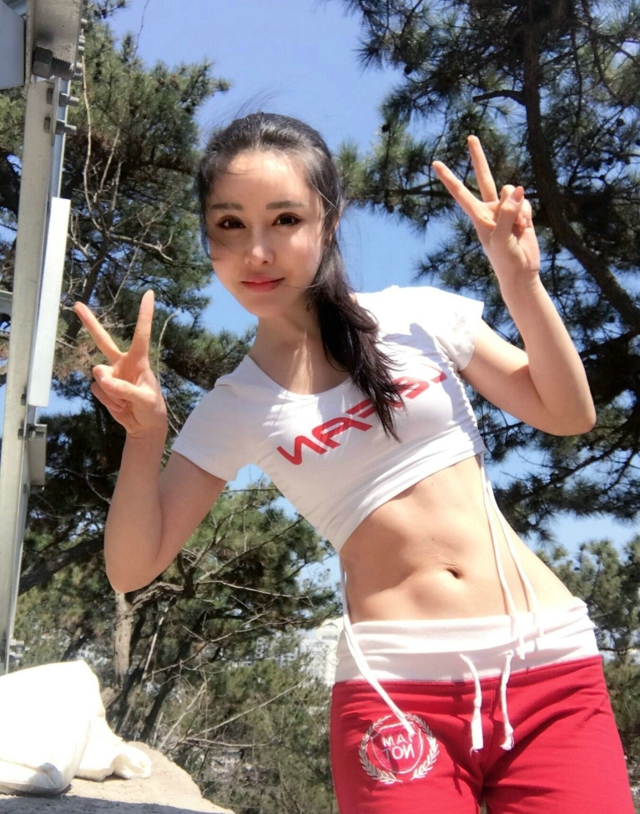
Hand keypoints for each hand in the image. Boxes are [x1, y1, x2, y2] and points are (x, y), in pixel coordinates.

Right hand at [74, 291, 167, 437]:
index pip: (141, 334)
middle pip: (103, 340)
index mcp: (139, 360)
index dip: (145, 314)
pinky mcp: (103, 386)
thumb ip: (125, 389)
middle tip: (78, 305)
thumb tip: (103, 379)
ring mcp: (111, 374)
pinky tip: (120, 406)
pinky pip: (98, 390)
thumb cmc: (151, 408)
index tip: (149, 294)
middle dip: (90, 323)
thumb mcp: (144, 399)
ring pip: (99, 375)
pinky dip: (108, 401)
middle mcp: (122, 363)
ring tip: (126, 402)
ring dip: (112, 393)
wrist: (144, 426)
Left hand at [433, 136, 539, 288]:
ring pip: (511, 193)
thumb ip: (508, 214)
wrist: (521, 272)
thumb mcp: (501, 239)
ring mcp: (506, 209)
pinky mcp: (521, 212)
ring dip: (518, 211)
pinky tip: (525, 229)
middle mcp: (490, 209)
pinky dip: (527, 214)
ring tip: (516, 231)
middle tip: (470, 137)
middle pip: (484, 177)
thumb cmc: (505, 260)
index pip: (461, 193)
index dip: (449, 178)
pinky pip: (525, 202)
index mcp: (478, 216)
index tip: (435, 163)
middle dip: (478, 157)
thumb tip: (516, 188)